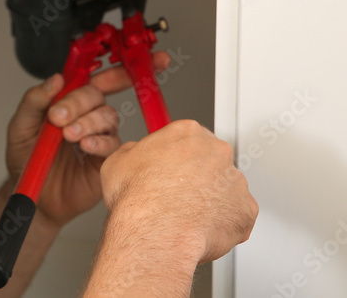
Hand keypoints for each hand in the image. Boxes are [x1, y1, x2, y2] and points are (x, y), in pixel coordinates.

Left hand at [5, 51, 172, 227]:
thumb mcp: (21, 125)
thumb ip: (34, 101)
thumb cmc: (27, 158)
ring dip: (87, 123)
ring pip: (107, 118)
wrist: (31, 194)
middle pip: (98, 95)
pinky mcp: (106, 161)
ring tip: (67, 135)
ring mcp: (100, 138)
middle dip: (79, 101)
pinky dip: (99, 142)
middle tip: (58, 116)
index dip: (121, 68)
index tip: (146, 58)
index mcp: (72, 102)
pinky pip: (112, 145)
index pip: (97, 79)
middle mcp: (90, 117)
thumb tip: (55, 78)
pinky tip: (85, 146)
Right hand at [99, 119, 257, 263]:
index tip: (174, 165)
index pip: (189, 137)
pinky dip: (223, 223)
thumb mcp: (118, 161)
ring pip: (226, 189)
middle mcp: (216, 151)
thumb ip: (134, 152)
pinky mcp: (246, 209)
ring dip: (211, 200)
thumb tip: (136, 155)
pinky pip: (237, 216)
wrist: (156, 231)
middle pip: (211, 161)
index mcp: (187, 133)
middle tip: (177, 194)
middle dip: (198, 177)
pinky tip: (200, 228)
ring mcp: (235, 181)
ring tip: (186, 215)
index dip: (179, 155)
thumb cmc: (138, 198)